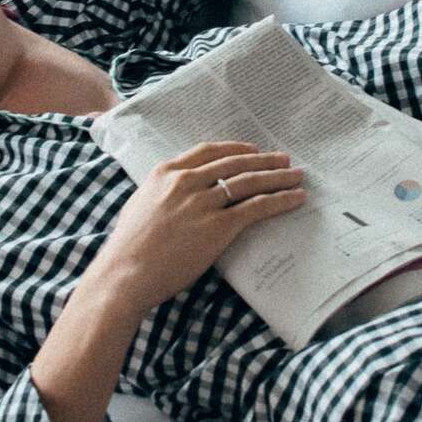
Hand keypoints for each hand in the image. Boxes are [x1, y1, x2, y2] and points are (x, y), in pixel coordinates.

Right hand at [94, 142, 305, 318]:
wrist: (125, 273)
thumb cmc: (128, 247)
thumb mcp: (141, 204)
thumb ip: (163, 193)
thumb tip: (178, 193)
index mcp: (166, 172)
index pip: (209, 151)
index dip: (236, 149)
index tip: (252, 150)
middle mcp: (186, 181)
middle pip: (235, 162)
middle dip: (264, 160)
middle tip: (284, 159)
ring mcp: (203, 203)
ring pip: (250, 181)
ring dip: (278, 176)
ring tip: (296, 176)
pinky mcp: (218, 226)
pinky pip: (256, 207)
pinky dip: (279, 200)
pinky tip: (294, 198)